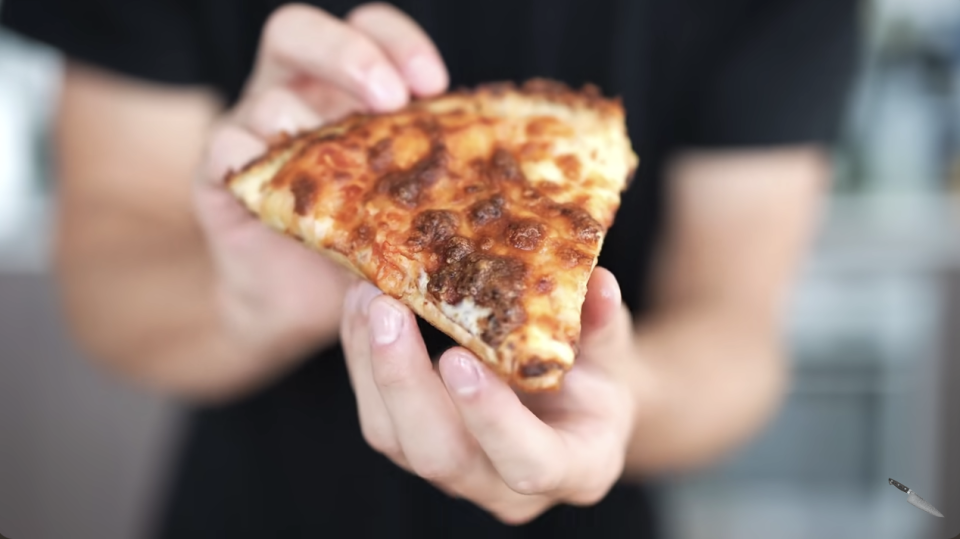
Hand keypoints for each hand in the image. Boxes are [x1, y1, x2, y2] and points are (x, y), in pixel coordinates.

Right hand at [194, 4, 448, 383]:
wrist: (300, 305)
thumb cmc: (361, 246)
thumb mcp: (404, 207)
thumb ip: (431, 182)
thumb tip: (502, 185)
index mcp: (344, 91)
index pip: (367, 32)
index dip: (398, 42)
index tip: (435, 83)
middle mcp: (296, 96)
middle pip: (298, 32)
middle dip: (348, 56)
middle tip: (391, 99)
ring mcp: (253, 133)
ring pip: (267, 96)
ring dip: (308, 123)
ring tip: (344, 169)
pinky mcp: (219, 179)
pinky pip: (225, 149)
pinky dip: (251, 158)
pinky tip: (287, 192)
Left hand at [340, 267, 638, 523]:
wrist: (570, 403)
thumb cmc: (596, 378)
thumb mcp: (611, 350)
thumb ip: (603, 324)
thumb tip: (598, 283)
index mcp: (575, 467)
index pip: (531, 463)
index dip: (492, 419)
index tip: (460, 360)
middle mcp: (506, 487)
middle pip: (441, 457)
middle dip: (406, 383)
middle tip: (389, 310)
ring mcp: (455, 473)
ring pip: (394, 438)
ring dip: (372, 364)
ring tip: (367, 296)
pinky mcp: (414, 447)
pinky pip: (376, 414)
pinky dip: (361, 357)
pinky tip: (361, 306)